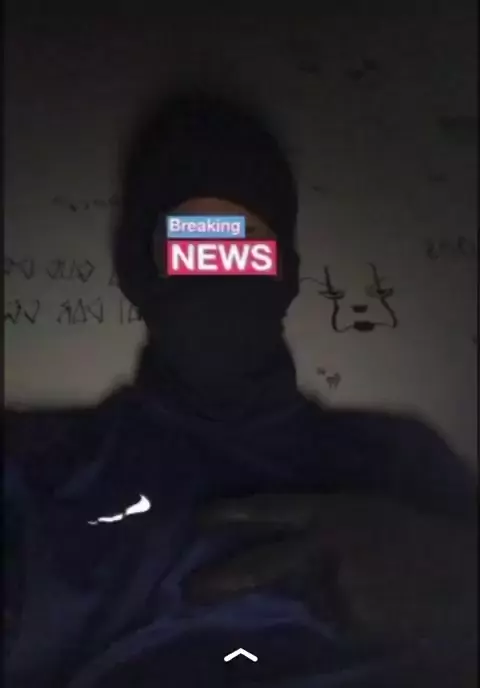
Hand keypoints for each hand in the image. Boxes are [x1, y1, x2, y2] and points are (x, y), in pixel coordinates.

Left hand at [184, 493, 476, 645]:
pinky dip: (340, 611)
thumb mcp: (360, 510)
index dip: (231, 515)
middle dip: (222, 580)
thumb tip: (284, 539)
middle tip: (190, 592)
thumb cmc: (407, 530)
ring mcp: (334, 588)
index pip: (267, 510)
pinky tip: (369, 600)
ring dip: (315, 592)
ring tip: (357, 581)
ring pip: (303, 596)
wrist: (455, 570)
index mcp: (328, 511)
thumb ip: (319, 520)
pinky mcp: (349, 622)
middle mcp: (323, 548)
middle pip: (260, 564)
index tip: (198, 520)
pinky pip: (331, 618)